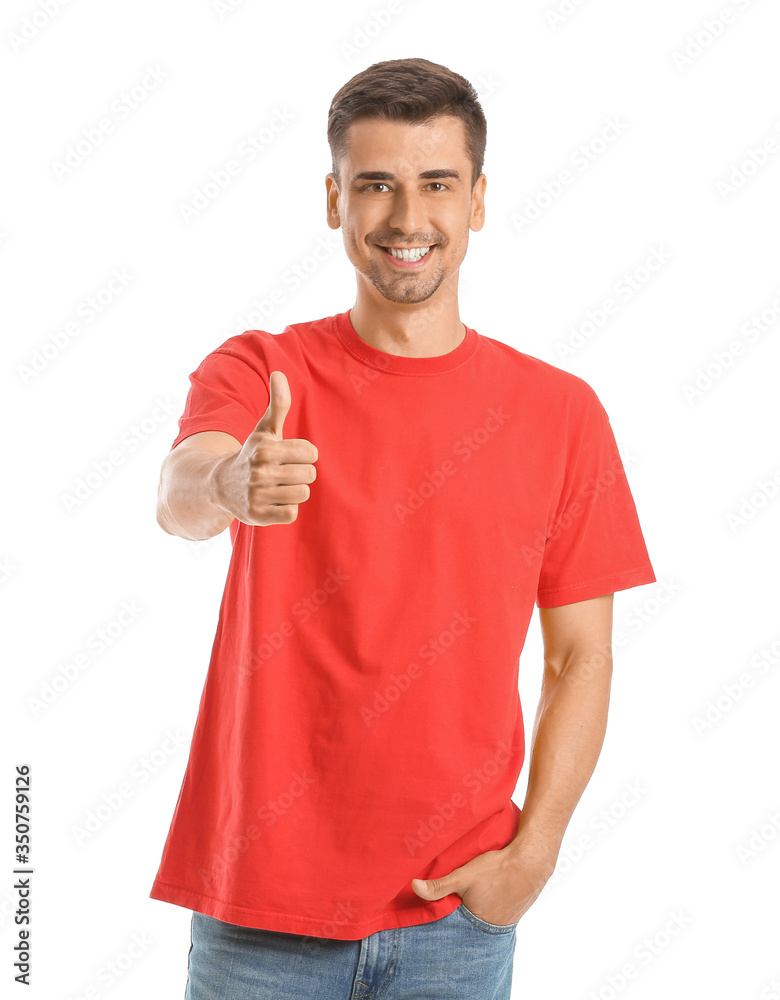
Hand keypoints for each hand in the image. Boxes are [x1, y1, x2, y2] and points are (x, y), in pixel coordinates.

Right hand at [212, 371, 317, 525]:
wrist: (219, 484)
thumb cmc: (252, 454)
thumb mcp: (264, 430)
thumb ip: (278, 404)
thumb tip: (279, 373)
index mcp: (266, 448)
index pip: (311, 454)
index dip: (304, 456)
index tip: (288, 456)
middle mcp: (260, 471)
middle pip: (309, 475)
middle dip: (299, 474)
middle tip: (281, 473)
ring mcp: (258, 495)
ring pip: (302, 494)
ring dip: (293, 491)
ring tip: (276, 487)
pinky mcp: (257, 516)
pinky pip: (291, 513)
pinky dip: (285, 509)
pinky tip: (272, 501)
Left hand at [411, 842, 555, 926]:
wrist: (532, 860)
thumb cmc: (497, 869)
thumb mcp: (464, 875)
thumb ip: (439, 885)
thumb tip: (414, 887)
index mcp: (477, 925)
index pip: (454, 932)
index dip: (444, 927)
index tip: (431, 924)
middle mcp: (492, 929)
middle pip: (468, 928)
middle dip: (458, 922)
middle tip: (450, 909)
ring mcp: (506, 921)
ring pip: (482, 921)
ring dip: (474, 914)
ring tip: (466, 903)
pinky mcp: (515, 910)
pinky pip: (496, 913)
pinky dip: (489, 907)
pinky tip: (487, 896)